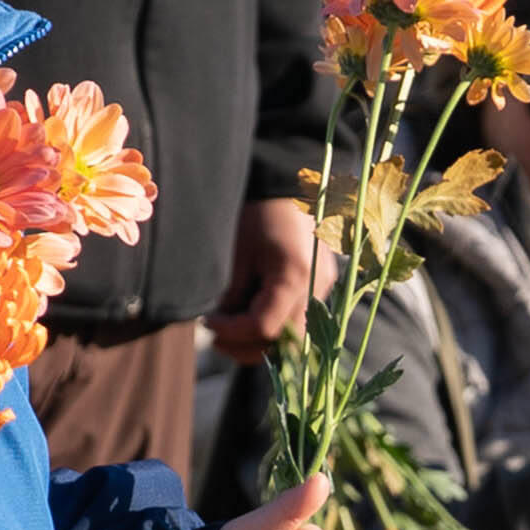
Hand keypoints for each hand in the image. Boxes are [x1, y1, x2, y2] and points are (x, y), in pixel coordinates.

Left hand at [209, 195, 329, 355]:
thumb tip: (221, 327)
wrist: (284, 184)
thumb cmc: (257, 211)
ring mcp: (322, 288)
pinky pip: (296, 317)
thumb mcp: (236, 254)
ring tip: (229, 327)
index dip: (232, 332)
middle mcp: (316, 287)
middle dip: (246, 345)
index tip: (208, 322)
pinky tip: (247, 313)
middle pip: (284, 341)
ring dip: (258, 338)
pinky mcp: (319, 285)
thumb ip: (232, 296)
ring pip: (292, 335)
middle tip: (215, 336)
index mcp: (295, 276)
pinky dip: (272, 323)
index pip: (265, 327)